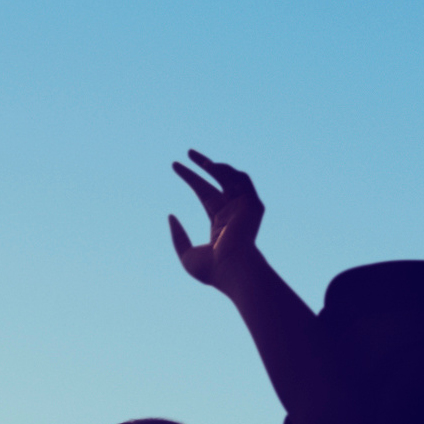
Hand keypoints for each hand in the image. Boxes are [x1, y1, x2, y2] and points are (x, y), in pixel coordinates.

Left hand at [168, 152, 264, 289]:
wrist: (233, 271)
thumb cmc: (211, 269)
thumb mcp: (186, 253)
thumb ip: (178, 236)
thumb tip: (171, 215)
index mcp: (221, 224)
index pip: (205, 194)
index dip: (191, 178)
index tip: (175, 165)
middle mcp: (234, 213)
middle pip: (217, 183)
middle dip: (203, 166)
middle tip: (187, 152)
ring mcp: (244, 209)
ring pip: (231, 178)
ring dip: (216, 166)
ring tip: (196, 158)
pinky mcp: (253, 205)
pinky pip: (242, 180)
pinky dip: (228, 171)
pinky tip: (211, 166)